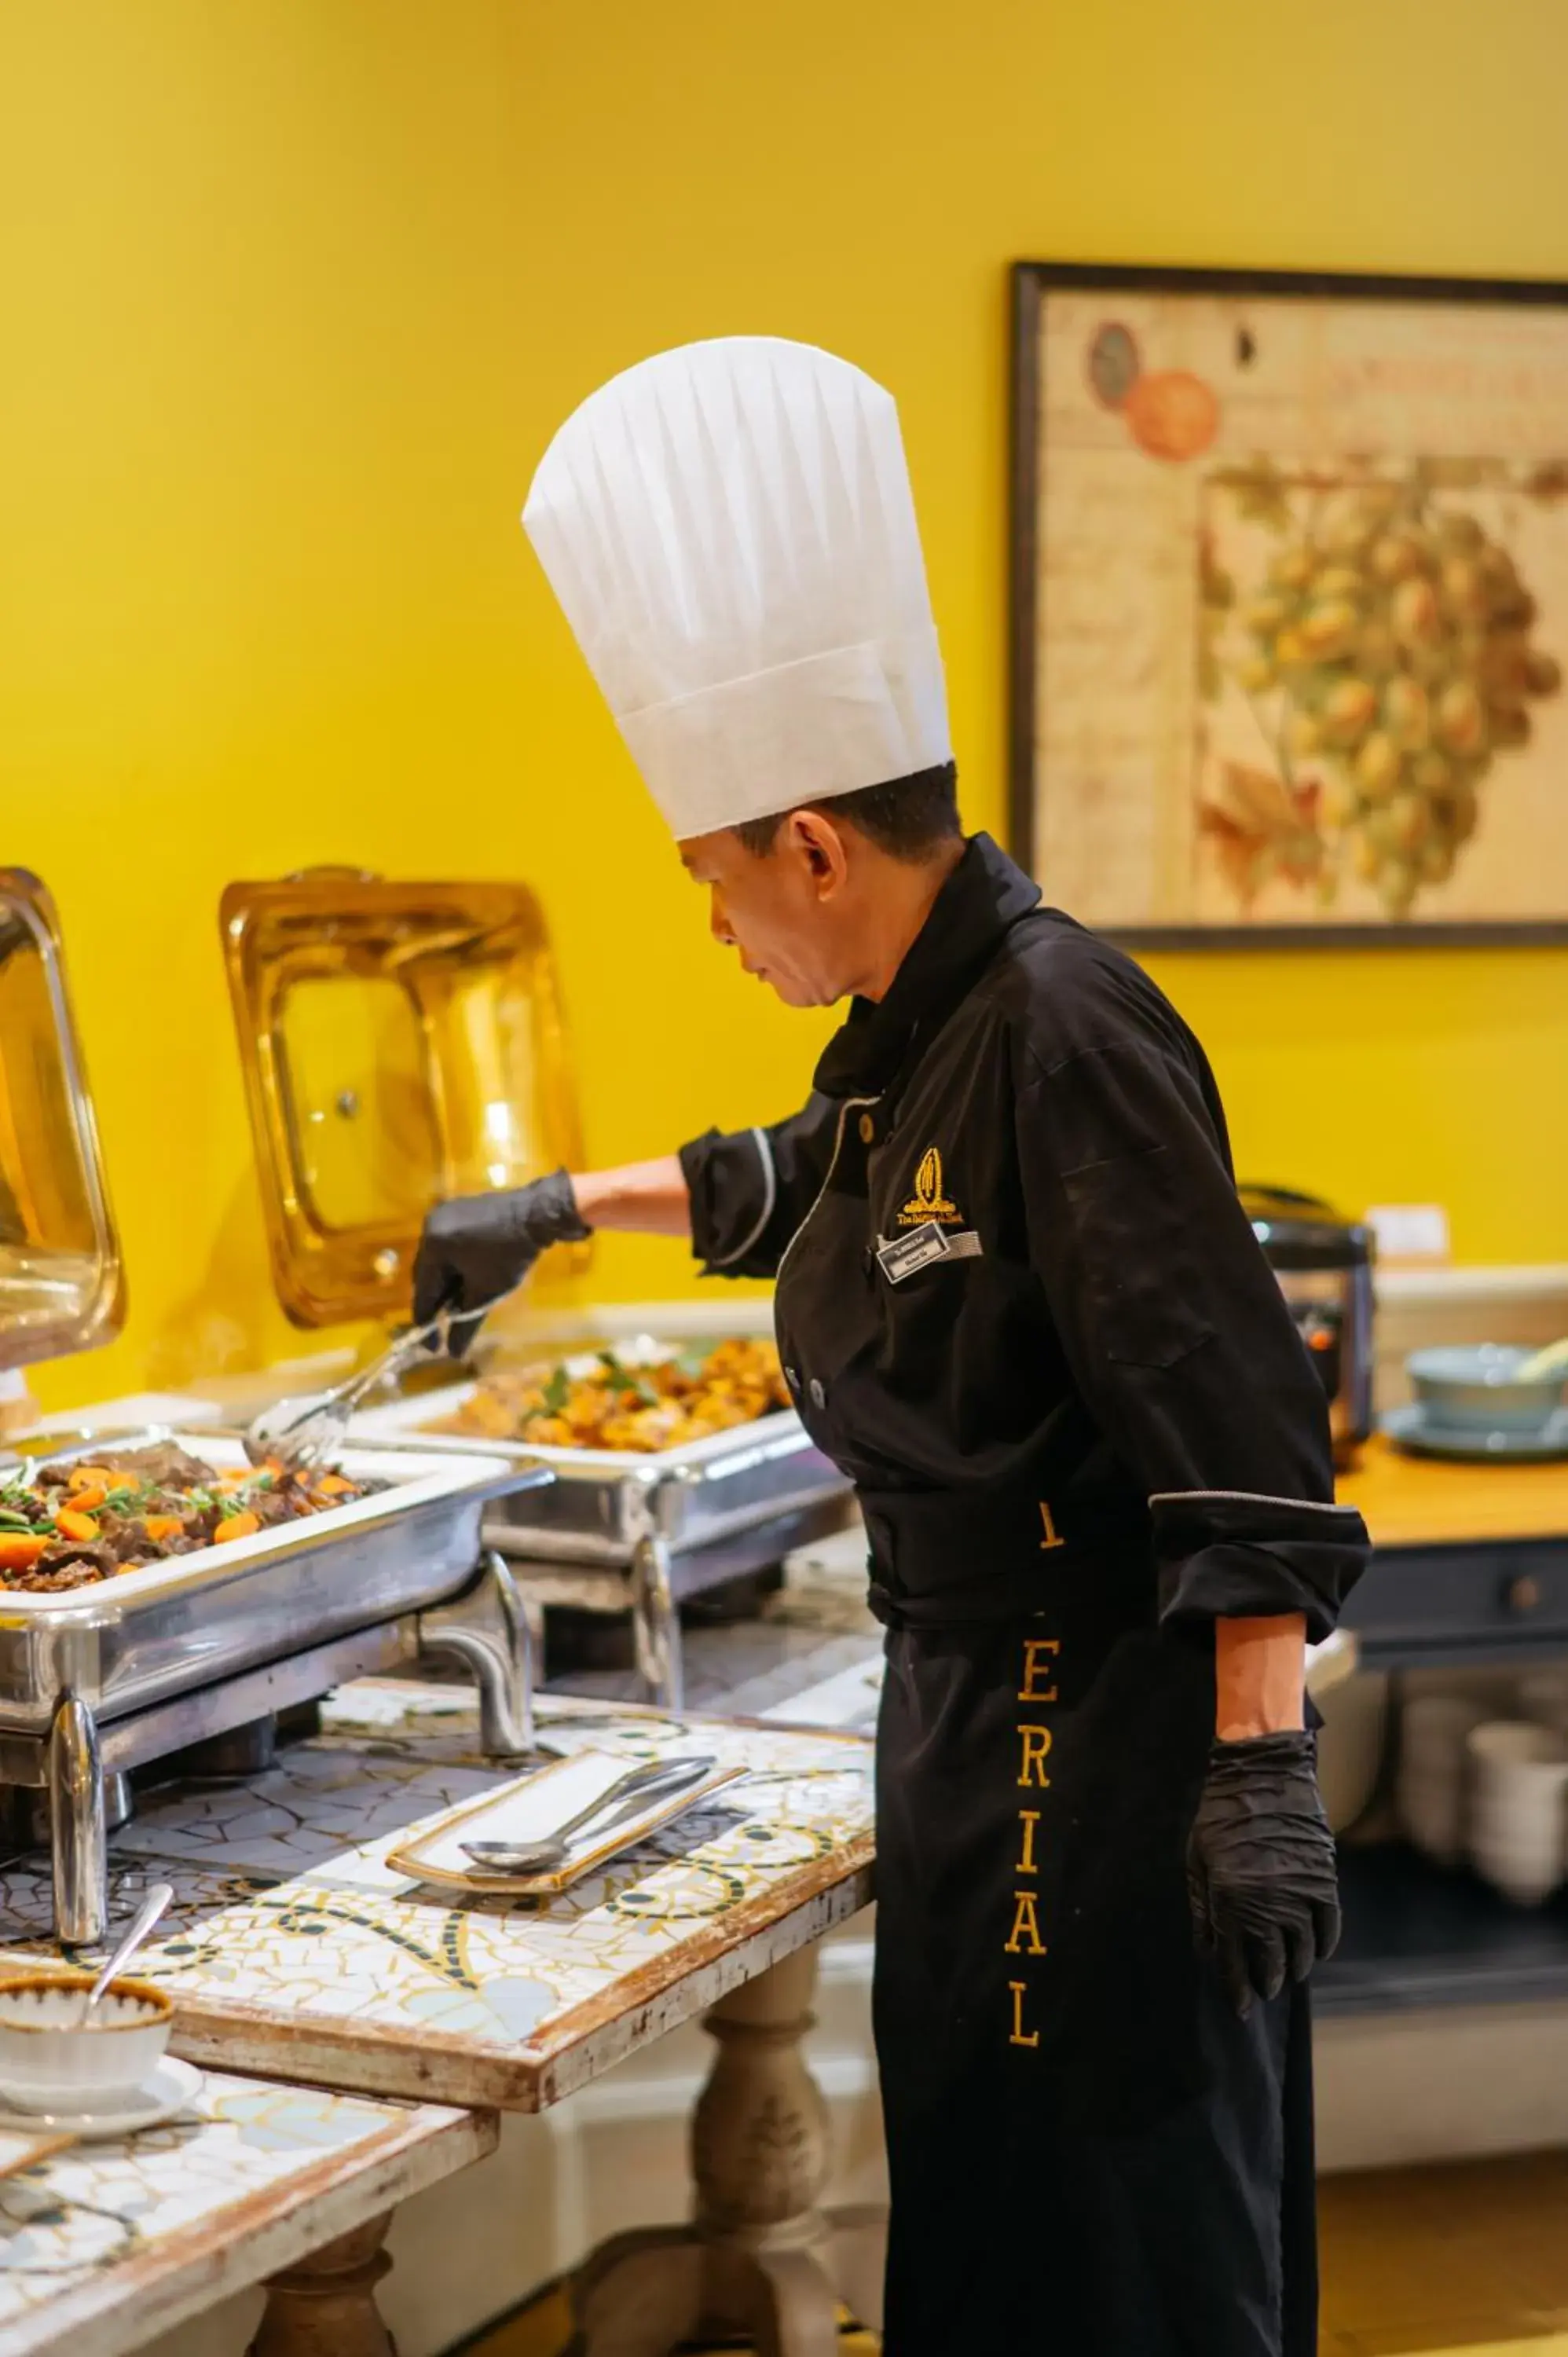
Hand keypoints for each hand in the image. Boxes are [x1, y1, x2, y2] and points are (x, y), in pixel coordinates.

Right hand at [412, 1170, 590, 1351]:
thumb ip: (467, 1323)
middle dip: (436, 1304)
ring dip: (445, 1284)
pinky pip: (446, 1245)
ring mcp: (442, 1215)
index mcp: (434, 1245)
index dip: (427, 1323)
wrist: (538, 1213)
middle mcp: (430, 1227)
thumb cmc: (511, 1253)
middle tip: (443, 1330)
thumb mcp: (488, 1292)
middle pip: (425, 1275)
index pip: (423, 1291)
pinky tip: (465, 1280)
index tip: (431, 1347)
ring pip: (436, 1261)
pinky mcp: (455, 1210)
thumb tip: (453, 1353)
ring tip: (457, 1307)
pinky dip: (452, 1265)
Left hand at [1187, 1730, 1339, 2015]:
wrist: (1262, 1775)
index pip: (1233, 1960)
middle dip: (1267, 1981)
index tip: (1241, 2009)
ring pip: (1302, 1949)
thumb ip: (1201, 1908)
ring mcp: (1299, 1893)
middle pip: (1270, 1960)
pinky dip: (1324, 1945)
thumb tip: (1208, 1950)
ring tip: (1290, 1973)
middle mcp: (1266, 1903)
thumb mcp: (1196, 1861)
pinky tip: (1316, 1952)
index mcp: (1228, 1898)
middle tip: (1265, 1990)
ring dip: (1296, 1967)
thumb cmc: (1221, 1817)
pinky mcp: (1324, 1880)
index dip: (1236, 1989)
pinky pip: (1329, 1926)